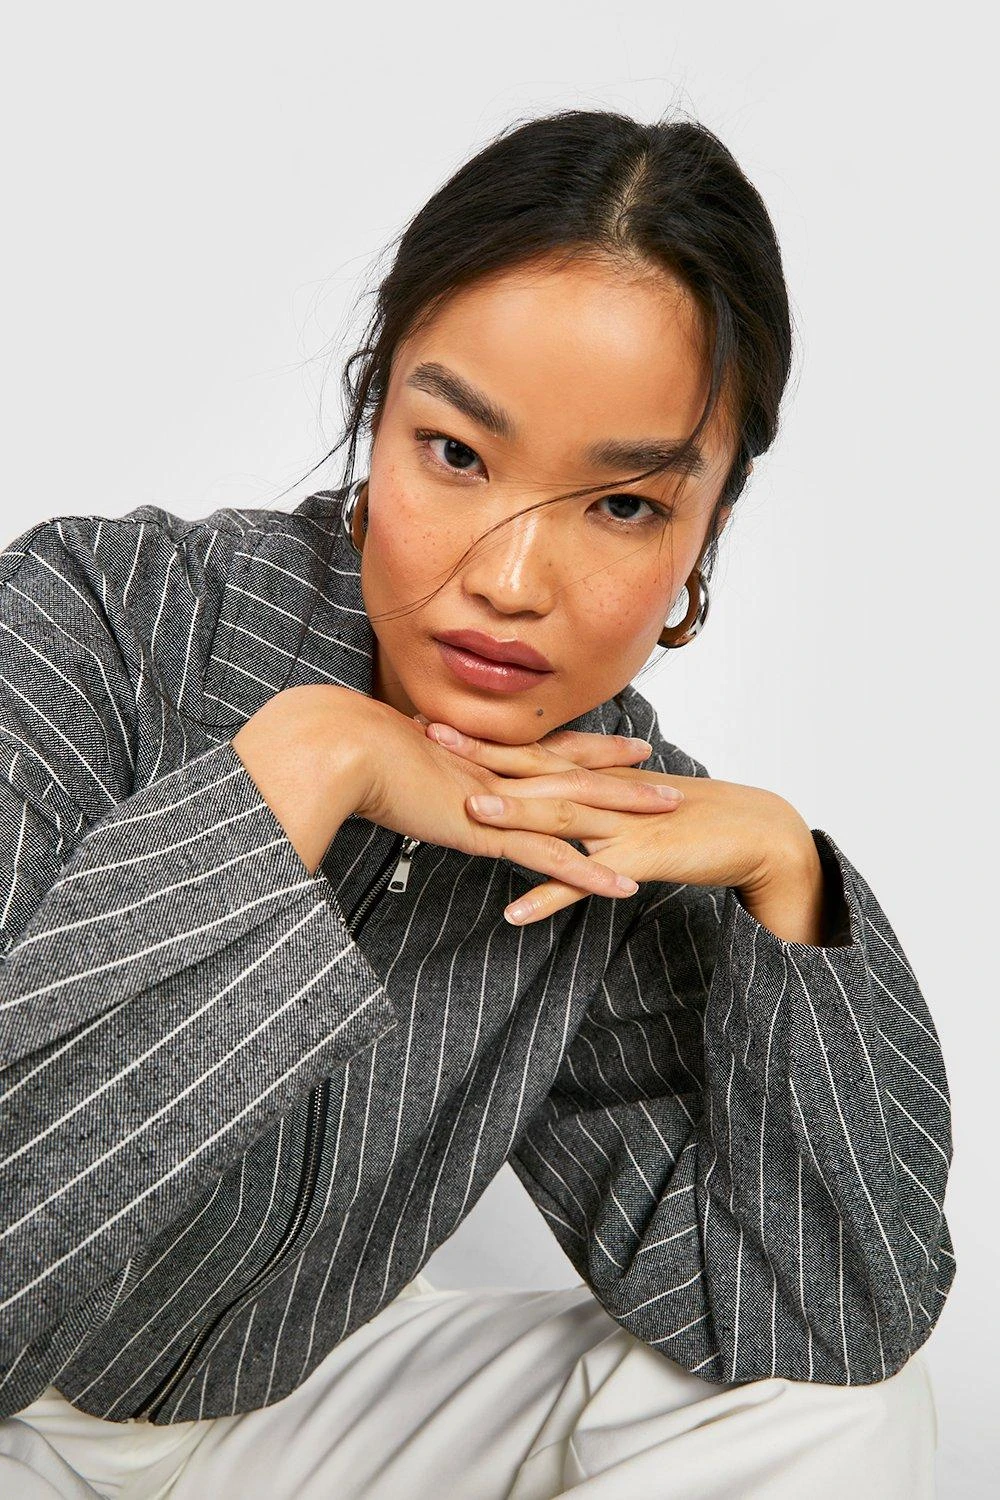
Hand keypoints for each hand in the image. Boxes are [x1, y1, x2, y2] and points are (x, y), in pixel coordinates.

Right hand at [331, 692, 686, 909]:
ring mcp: (497, 801)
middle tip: (665, 772)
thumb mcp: (382, 759)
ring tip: (672, 813)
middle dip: (622, 773)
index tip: (618, 744)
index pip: (541, 748)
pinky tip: (624, 885)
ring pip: (577, 807)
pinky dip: (591, 872)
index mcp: (474, 754)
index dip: (582, 746)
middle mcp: (495, 771)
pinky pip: (552, 858)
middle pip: (573, 769)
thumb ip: (404, 769)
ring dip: (627, 811)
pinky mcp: (489, 832)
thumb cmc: (344, 749)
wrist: (337, 747)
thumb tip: (398, 770)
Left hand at [417, 716, 814, 925]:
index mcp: (599, 776)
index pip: (533, 751)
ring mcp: (622, 824)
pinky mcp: (641, 860)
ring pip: (561, 817)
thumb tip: (549, 795)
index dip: (486, 736)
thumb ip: (590, 796)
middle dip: (483, 754)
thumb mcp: (632, 801)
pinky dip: (551, 896)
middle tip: (428, 733)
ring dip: (515, 813)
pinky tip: (514, 913)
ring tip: (468, 810)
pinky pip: (588, 882)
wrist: (755, 830)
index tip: (438, 718)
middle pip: (536, 769)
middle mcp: (605, 792)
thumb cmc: (692, 818)